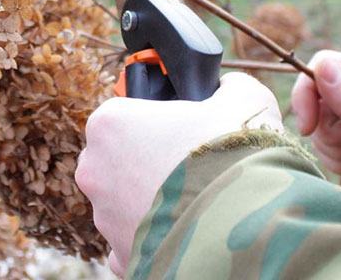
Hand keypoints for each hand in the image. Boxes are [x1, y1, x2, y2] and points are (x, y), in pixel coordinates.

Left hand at [76, 72, 282, 276]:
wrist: (244, 221)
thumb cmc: (234, 152)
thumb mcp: (244, 100)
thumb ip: (231, 87)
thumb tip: (230, 89)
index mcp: (111, 122)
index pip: (125, 113)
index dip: (158, 119)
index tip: (183, 128)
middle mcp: (95, 168)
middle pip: (120, 159)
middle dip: (150, 161)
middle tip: (192, 164)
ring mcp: (104, 215)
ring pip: (124, 202)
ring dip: (152, 200)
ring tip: (196, 200)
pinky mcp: (121, 253)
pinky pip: (130, 243)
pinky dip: (152, 238)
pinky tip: (183, 231)